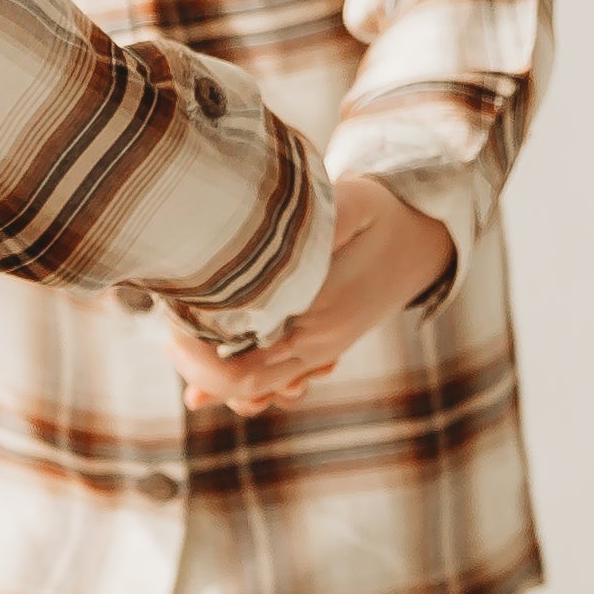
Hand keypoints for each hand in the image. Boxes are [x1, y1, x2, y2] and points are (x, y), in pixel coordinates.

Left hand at [172, 177, 454, 415]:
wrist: (423, 238)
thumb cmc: (380, 215)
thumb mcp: (353, 204)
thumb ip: (317, 224)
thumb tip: (262, 237)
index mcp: (320, 315)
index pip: (246, 362)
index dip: (200, 354)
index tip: (171, 323)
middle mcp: (319, 343)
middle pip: (246, 384)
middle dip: (201, 370)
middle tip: (170, 338)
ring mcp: (320, 351)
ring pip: (260, 389)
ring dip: (219, 382)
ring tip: (181, 355)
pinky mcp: (318, 348)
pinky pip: (275, 380)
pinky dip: (242, 383)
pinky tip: (207, 381)